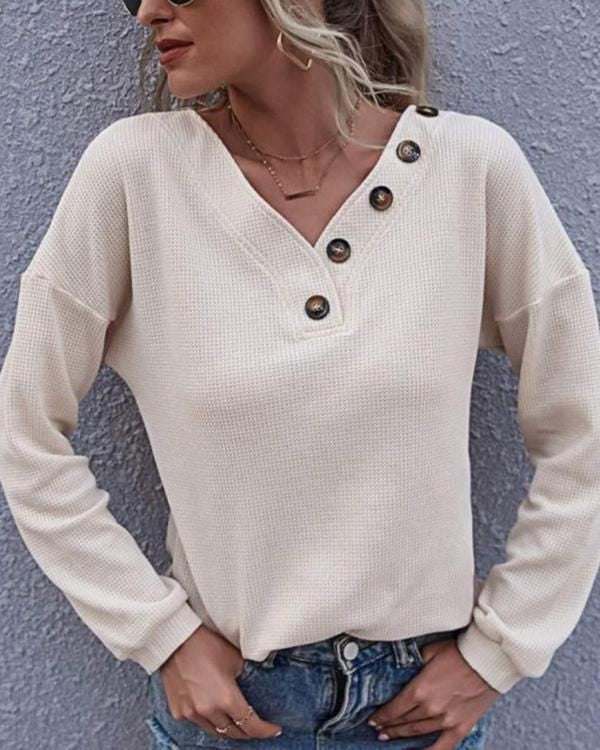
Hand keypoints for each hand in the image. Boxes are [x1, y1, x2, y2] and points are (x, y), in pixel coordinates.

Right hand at [159, 624, 282, 739]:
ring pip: (215, 731)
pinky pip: (198, 723)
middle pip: (233, 733)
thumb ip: (245, 677)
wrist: (176, 639)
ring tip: (237, 723)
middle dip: (248, 732)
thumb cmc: (206, 644)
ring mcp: (190, 714)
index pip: (251, 725)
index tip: (274, 730)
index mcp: (226, 699)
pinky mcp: (178, 711)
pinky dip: (208, 721)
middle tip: (257, 727)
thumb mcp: (235, 659)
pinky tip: (213, 713)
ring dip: (228, 729)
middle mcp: (208, 711)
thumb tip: (253, 685)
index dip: (265, 731)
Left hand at [366, 638, 500, 749]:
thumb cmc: (459, 652)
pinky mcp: (461, 727)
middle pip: (404, 721)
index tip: (373, 720)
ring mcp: (446, 720)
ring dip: (402, 736)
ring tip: (390, 738)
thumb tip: (403, 666)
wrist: (487, 660)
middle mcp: (430, 708)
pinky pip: (443, 747)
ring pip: (418, 733)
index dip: (382, 716)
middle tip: (379, 730)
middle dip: (389, 726)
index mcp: (420, 689)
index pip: (394, 708)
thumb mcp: (429, 651)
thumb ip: (414, 662)